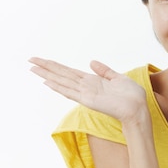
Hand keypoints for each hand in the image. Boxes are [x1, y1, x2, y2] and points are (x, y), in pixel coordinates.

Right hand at [29, 57, 146, 122]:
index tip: (41, 59)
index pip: (68, 72)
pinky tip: (47, 82)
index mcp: (91, 81)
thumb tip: (91, 62)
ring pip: (62, 82)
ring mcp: (85, 94)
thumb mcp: (117, 78)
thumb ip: (104, 71)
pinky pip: (70, 92)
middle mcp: (85, 87)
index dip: (55, 65)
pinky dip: (59, 87)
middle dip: (45, 67)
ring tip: (33, 68)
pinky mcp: (88, 100)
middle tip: (29, 60)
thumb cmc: (131, 96)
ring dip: (47, 75)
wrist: (138, 108)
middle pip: (61, 75)